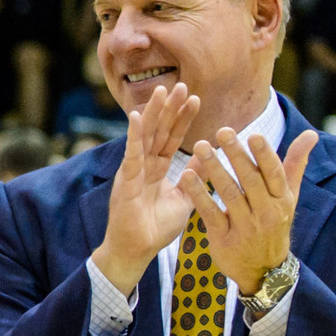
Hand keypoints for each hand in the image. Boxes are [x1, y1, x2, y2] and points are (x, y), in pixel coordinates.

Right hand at [90, 81, 204, 293]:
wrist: (137, 251)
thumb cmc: (156, 229)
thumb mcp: (185, 200)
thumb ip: (195, 179)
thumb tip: (210, 159)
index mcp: (158, 169)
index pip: (172, 138)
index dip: (183, 119)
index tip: (196, 99)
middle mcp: (144, 165)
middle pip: (159, 131)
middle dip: (170, 108)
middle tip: (182, 85)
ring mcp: (133, 170)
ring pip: (146, 136)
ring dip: (154, 113)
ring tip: (163, 91)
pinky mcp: (125, 180)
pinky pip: (131, 154)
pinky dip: (134, 135)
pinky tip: (138, 116)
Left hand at [177, 126, 317, 294]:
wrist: (264, 271)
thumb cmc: (275, 224)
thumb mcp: (289, 197)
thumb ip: (295, 164)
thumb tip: (311, 134)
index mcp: (281, 200)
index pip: (274, 174)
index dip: (265, 155)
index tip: (253, 135)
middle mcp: (266, 213)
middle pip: (250, 180)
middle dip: (236, 155)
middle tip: (222, 131)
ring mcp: (245, 227)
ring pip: (229, 194)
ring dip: (215, 169)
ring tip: (201, 147)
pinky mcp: (224, 238)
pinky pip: (210, 213)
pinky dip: (198, 195)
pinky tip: (187, 176)